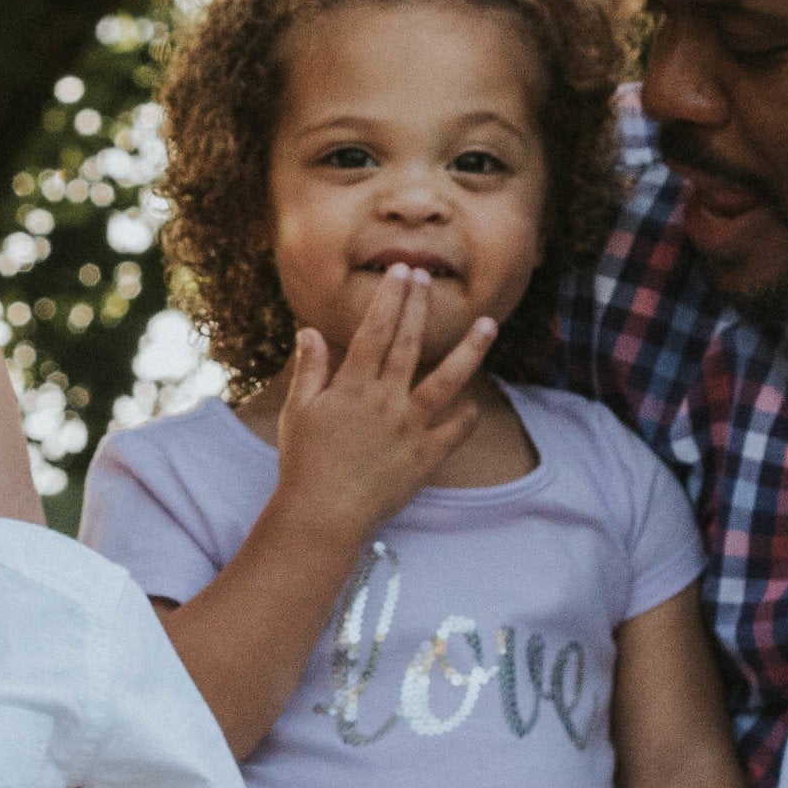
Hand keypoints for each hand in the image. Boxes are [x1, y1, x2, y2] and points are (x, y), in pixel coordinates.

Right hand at [270, 264, 499, 545]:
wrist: (323, 515)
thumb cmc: (304, 463)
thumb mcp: (299, 412)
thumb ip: (310, 369)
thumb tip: (310, 331)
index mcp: (353, 386)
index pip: (375, 330)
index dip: (390, 298)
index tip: (401, 272)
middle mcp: (386, 400)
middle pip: (408, 343)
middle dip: (419, 305)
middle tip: (428, 275)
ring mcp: (410, 427)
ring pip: (447, 381)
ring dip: (470, 350)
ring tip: (488, 324)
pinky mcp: (425, 457)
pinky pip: (454, 432)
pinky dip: (466, 417)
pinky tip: (474, 403)